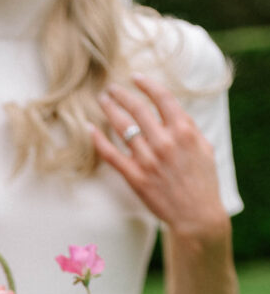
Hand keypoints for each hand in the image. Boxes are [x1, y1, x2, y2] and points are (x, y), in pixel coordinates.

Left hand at [91, 74, 228, 240]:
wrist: (196, 215)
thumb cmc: (203, 182)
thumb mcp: (204, 148)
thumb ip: (188, 128)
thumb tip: (172, 111)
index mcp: (184, 131)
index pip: (162, 98)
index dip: (146, 84)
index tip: (135, 78)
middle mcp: (164, 142)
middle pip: (137, 109)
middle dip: (121, 95)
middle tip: (111, 88)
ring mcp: (148, 160)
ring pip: (122, 127)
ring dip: (110, 110)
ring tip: (102, 101)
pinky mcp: (135, 177)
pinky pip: (111, 154)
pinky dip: (98, 140)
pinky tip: (89, 128)